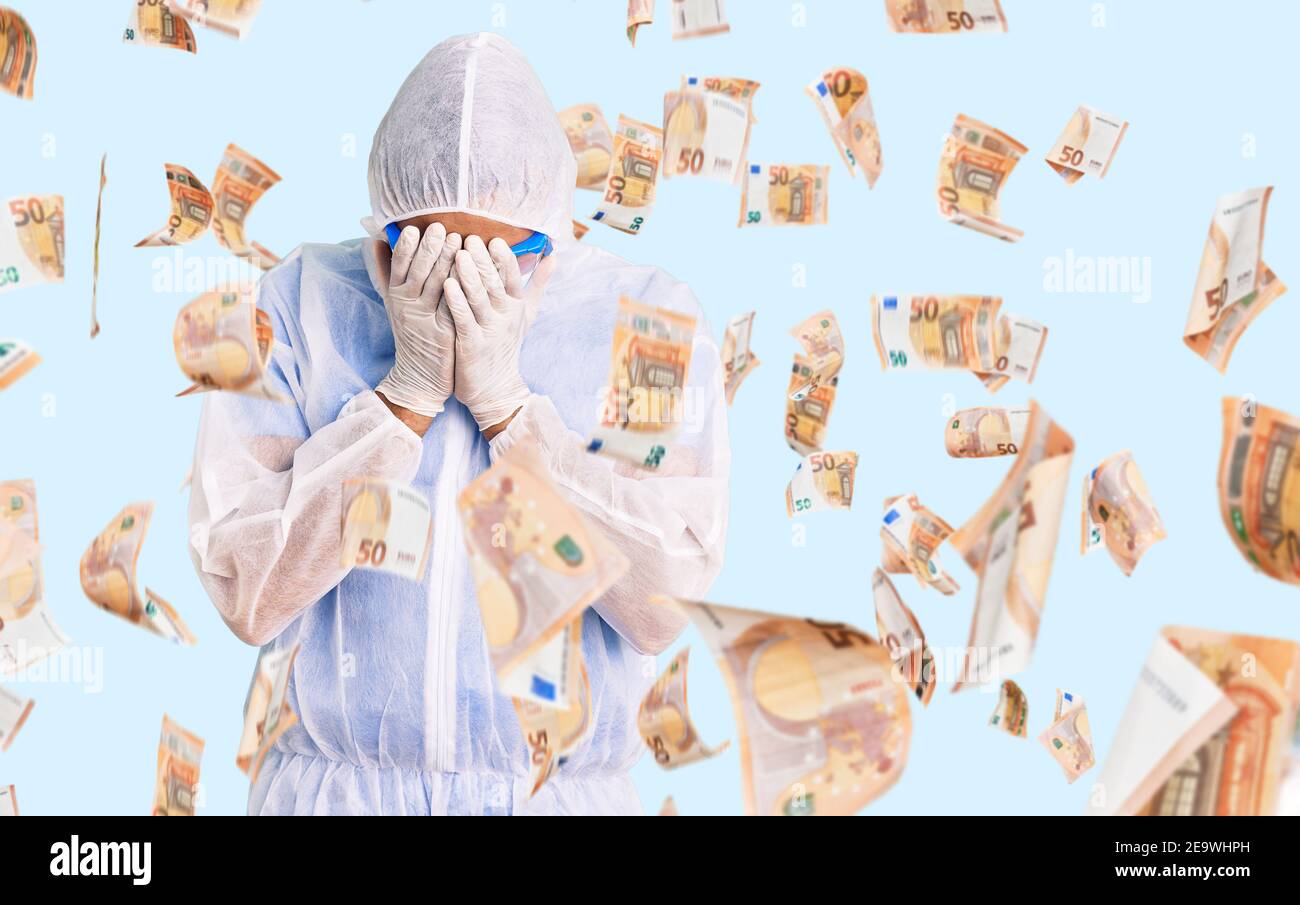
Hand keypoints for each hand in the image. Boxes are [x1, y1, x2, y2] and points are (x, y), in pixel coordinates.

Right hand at [374, 224, 461, 421]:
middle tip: (441, 227)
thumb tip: (375, 239)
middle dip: (429, 248)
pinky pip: (454, 305)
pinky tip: (472, 272)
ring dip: (447, 261)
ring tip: (459, 241)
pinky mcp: (444, 332)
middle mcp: (408, 306)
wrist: (419, 375)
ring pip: (437, 285)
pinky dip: (462, 287)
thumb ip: (386, 272)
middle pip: (418, 272)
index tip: (413, 228)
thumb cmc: (411, 333)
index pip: (397, 266)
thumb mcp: (394, 303)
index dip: (404, 247)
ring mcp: (426, 319)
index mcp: (395, 295)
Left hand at [443, 235, 556, 432]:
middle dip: (483, 261)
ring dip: (468, 276)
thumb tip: (553, 256)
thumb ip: (537, 283)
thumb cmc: (507, 344)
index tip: (495, 240)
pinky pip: (463, 318)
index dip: (505, 259)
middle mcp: (505, 316)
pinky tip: (446, 285)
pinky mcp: (471, 344)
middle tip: (470, 239)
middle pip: (495, 283)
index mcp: (516, 306)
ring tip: (458, 256)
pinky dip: (456, 301)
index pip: (513, 277)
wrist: (496, 387)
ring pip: (478, 299)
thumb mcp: (525, 314)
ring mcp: (489, 331)